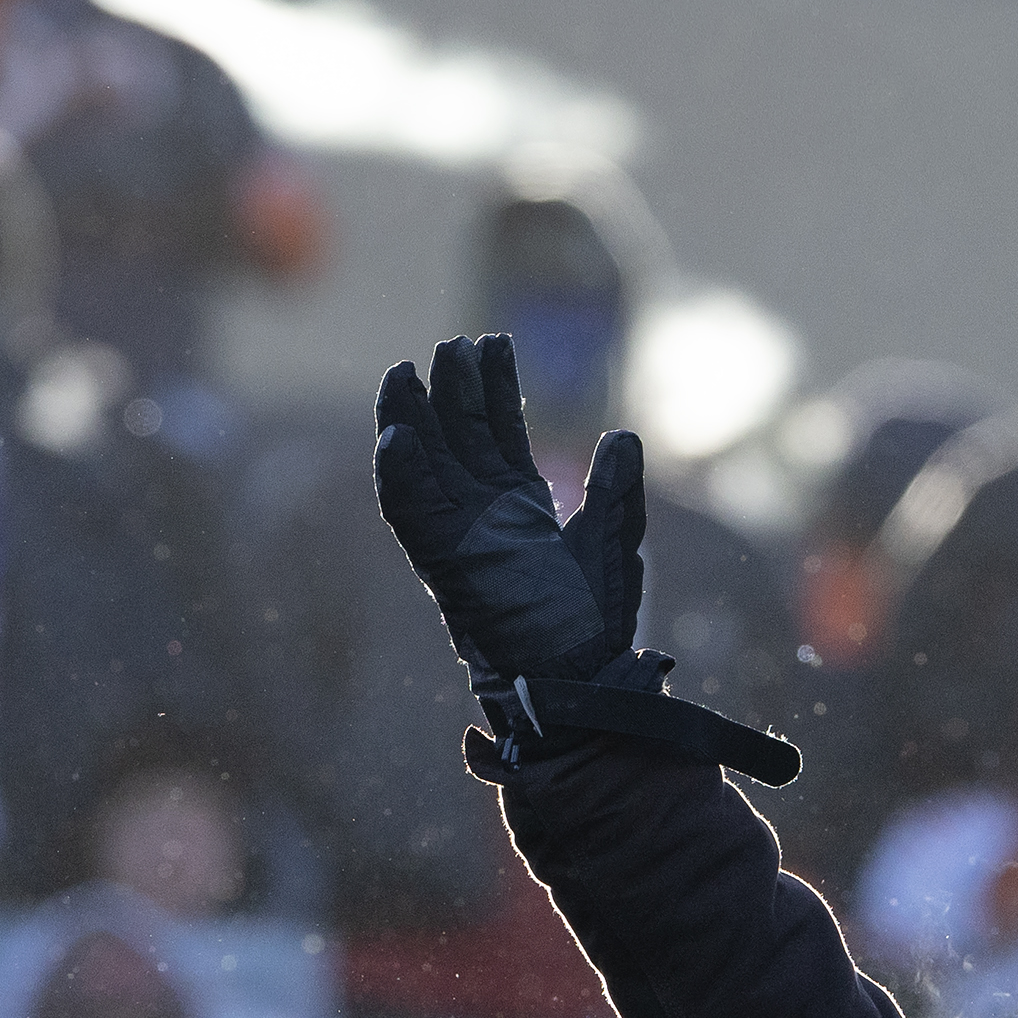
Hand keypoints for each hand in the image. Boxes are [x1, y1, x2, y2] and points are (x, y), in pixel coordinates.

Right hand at [372, 334, 645, 689]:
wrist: (579, 675)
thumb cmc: (596, 621)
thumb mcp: (613, 540)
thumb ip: (615, 489)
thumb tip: (623, 435)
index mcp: (520, 507)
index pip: (497, 432)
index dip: (494, 388)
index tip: (493, 342)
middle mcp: (483, 516)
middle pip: (456, 437)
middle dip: (451, 388)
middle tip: (452, 343)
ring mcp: (459, 537)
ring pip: (421, 465)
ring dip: (409, 419)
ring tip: (402, 372)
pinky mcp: (443, 563)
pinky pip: (409, 514)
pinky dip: (398, 476)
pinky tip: (394, 437)